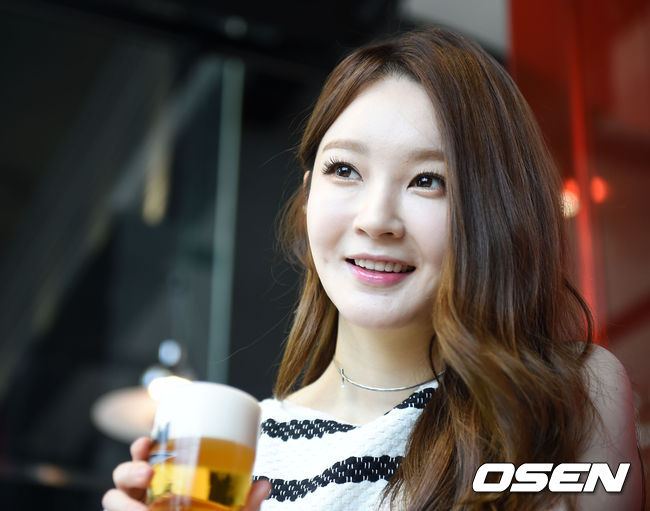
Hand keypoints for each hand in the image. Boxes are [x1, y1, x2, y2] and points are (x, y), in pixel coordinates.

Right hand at [102, 436, 270, 510]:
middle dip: (129, 468)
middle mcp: (145, 498)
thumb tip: (265, 484)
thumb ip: (246, 505)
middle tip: (147, 472)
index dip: (142, 448)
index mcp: (166, 484)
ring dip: (122, 498)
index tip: (147, 441)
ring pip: (113, 498)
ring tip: (140, 509)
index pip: (148, 458)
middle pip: (124, 475)